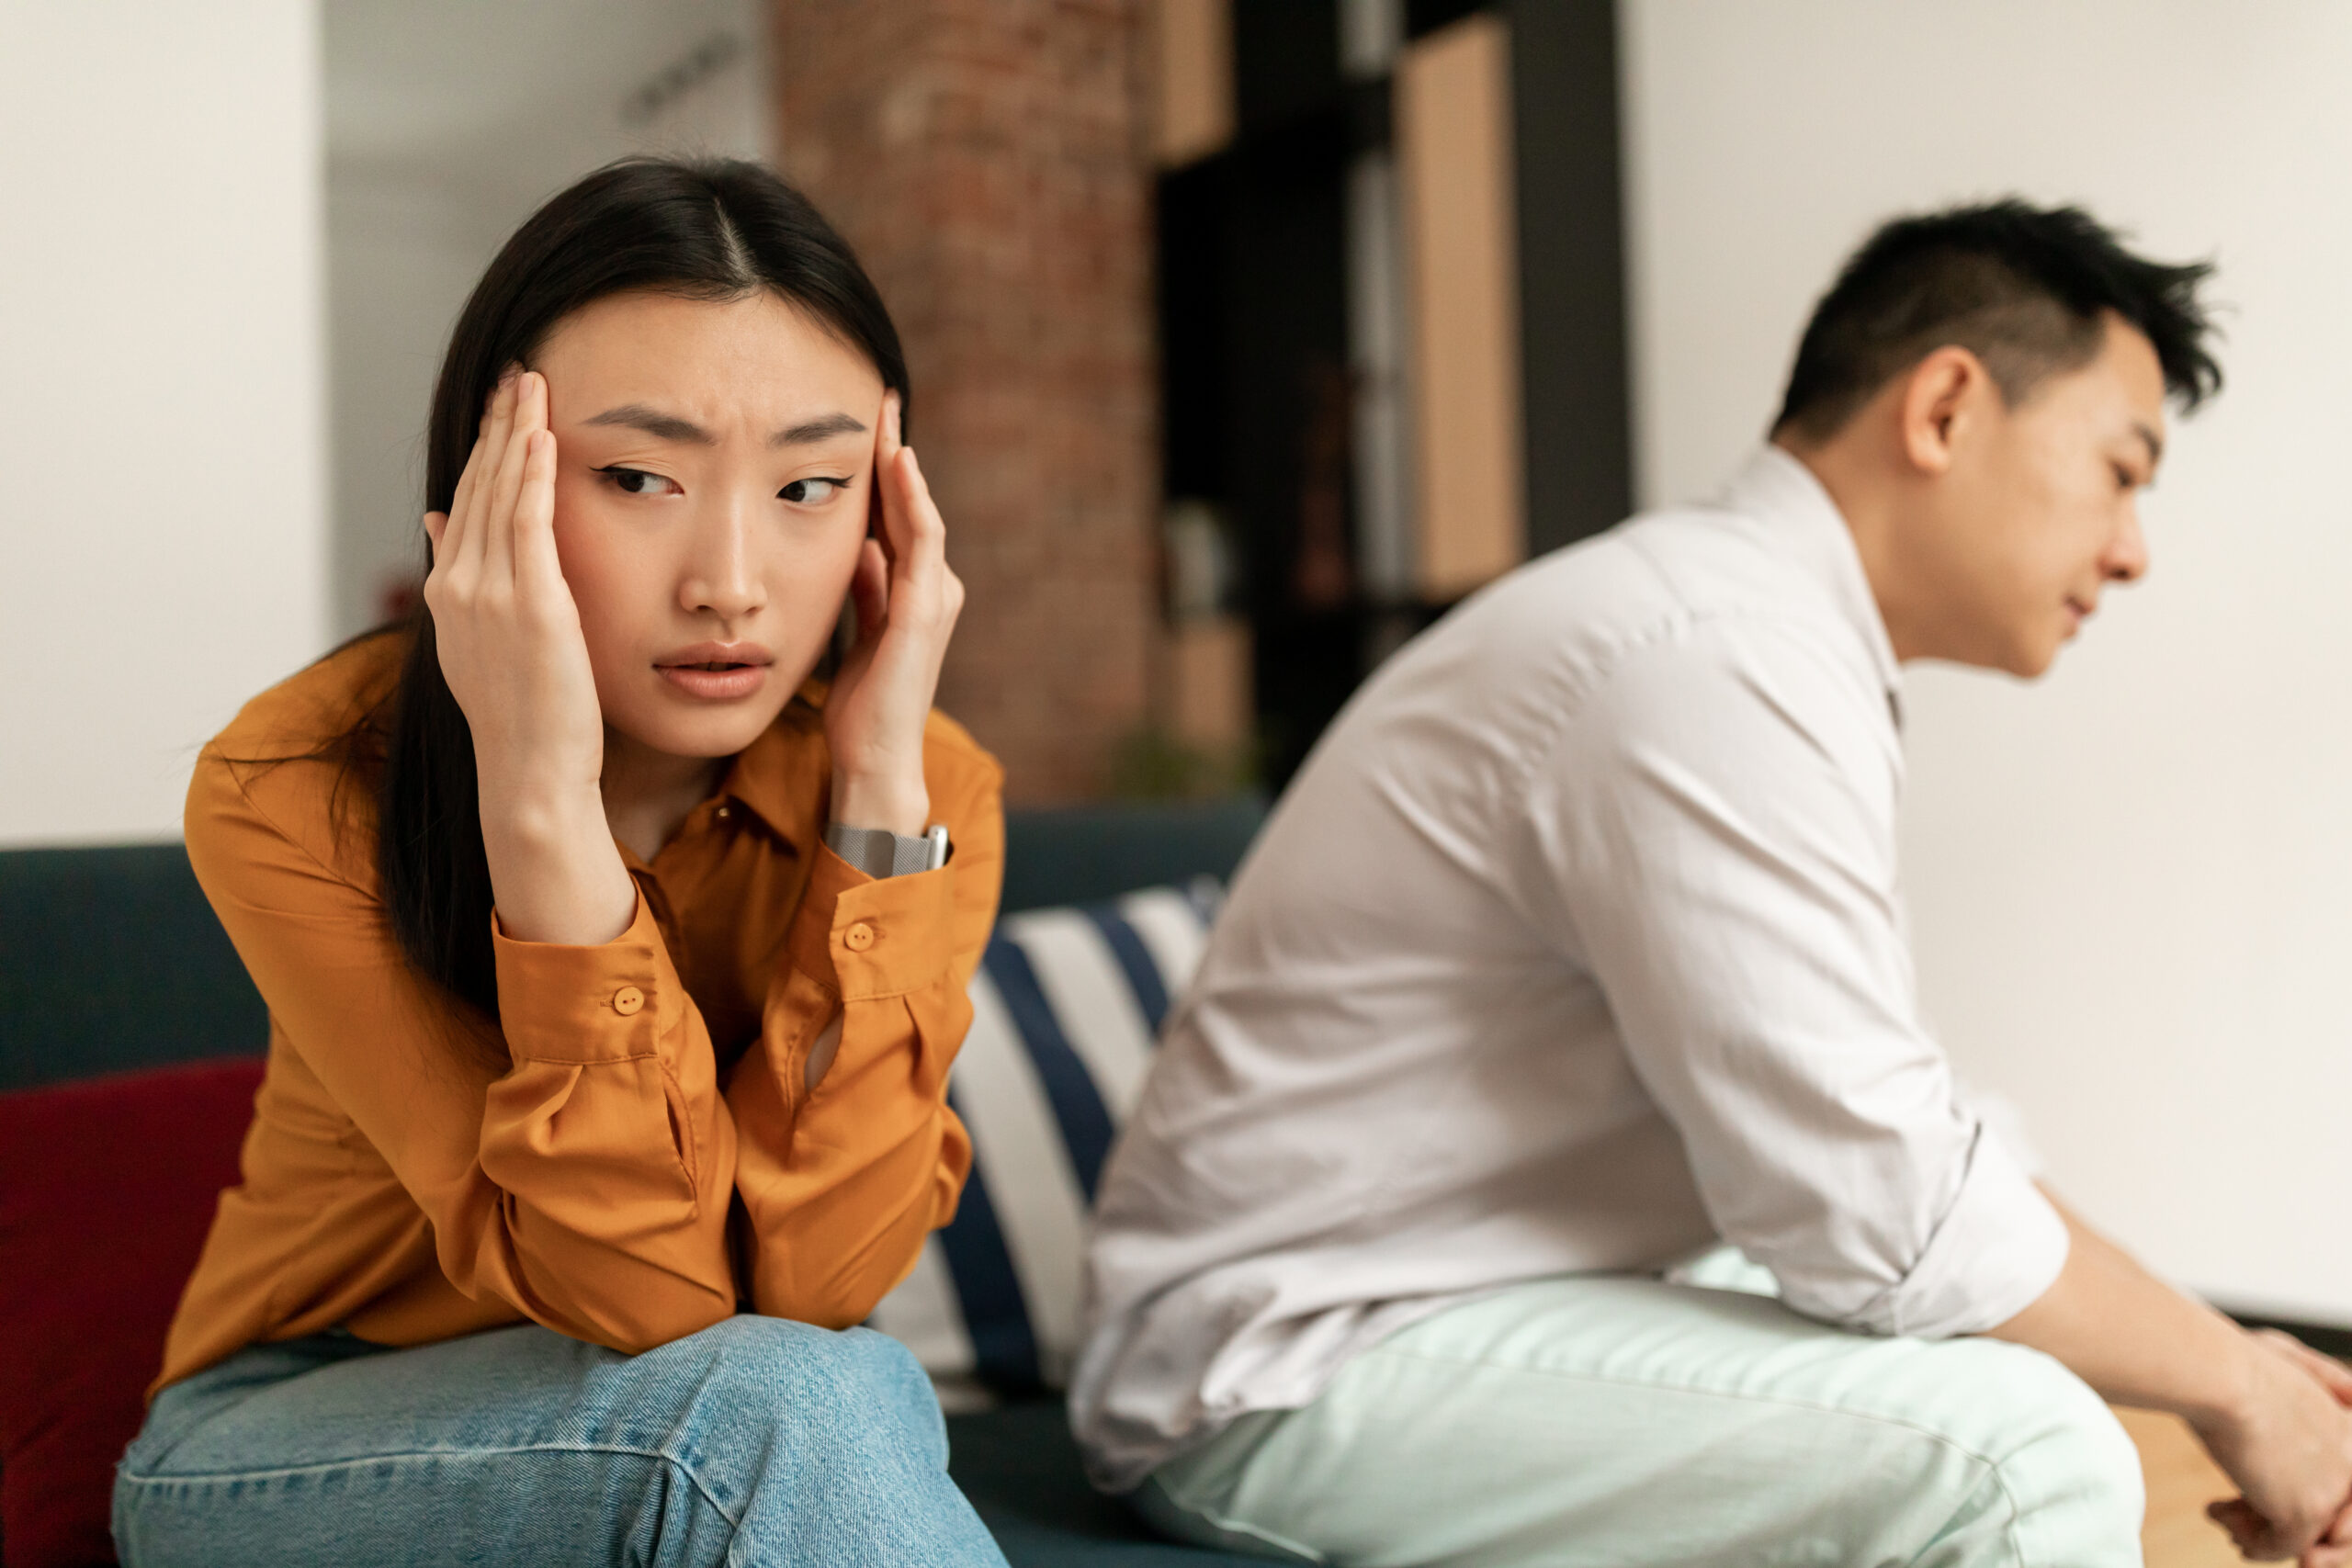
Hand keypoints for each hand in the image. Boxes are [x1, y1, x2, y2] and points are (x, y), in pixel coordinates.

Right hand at [423, 369, 632, 945]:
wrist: (529, 772)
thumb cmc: (523, 718)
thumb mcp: (481, 642)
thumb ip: (463, 580)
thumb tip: (440, 523)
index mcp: (450, 594)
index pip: (465, 504)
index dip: (483, 452)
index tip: (501, 409)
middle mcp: (459, 586)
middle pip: (478, 486)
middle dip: (498, 426)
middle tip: (518, 375)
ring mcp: (488, 593)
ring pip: (499, 493)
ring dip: (515, 433)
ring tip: (531, 385)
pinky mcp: (529, 604)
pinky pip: (527, 521)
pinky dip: (530, 474)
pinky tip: (541, 435)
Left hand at [825, 391, 963, 838]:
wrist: (875, 758)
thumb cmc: (863, 707)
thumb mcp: (858, 632)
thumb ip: (864, 589)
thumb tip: (856, 545)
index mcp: (913, 593)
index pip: (899, 518)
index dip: (884, 471)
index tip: (867, 426)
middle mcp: (933, 590)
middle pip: (914, 506)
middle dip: (895, 453)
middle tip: (880, 399)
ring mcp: (933, 599)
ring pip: (922, 515)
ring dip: (904, 466)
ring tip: (887, 420)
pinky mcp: (923, 613)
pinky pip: (921, 542)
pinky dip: (912, 500)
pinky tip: (897, 465)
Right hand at [2197, 1330, 2351, 1562]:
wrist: (2219, 1376)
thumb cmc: (2236, 1357)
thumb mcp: (2287, 1356)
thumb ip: (2320, 1378)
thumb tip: (2345, 1390)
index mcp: (2346, 1427)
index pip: (2330, 1479)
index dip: (2292, 1488)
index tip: (2254, 1490)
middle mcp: (2350, 1460)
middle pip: (2321, 1512)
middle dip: (2274, 1517)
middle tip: (2237, 1514)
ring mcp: (2333, 1487)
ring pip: (2303, 1534)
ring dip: (2255, 1530)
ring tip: (2222, 1514)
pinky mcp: (2307, 1511)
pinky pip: (2282, 1547)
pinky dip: (2247, 1540)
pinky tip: (2214, 1510)